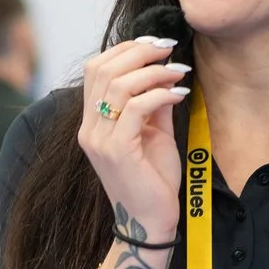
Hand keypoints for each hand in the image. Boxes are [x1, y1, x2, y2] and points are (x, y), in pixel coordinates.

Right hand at [77, 35, 190, 241]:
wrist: (150, 224)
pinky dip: (160, 94)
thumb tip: (165, 73)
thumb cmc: (153, 181)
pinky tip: (179, 95)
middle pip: (103, 69)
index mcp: (92, 122)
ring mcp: (99, 140)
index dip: (125, 49)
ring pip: (118, 85)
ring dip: (152, 71)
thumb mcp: (154, 134)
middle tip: (168, 48)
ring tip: (177, 71)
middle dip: (139, 52)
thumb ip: (153, 104)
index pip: (97, 70)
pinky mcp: (117, 151)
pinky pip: (136, 108)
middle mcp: (89, 129)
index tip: (156, 45)